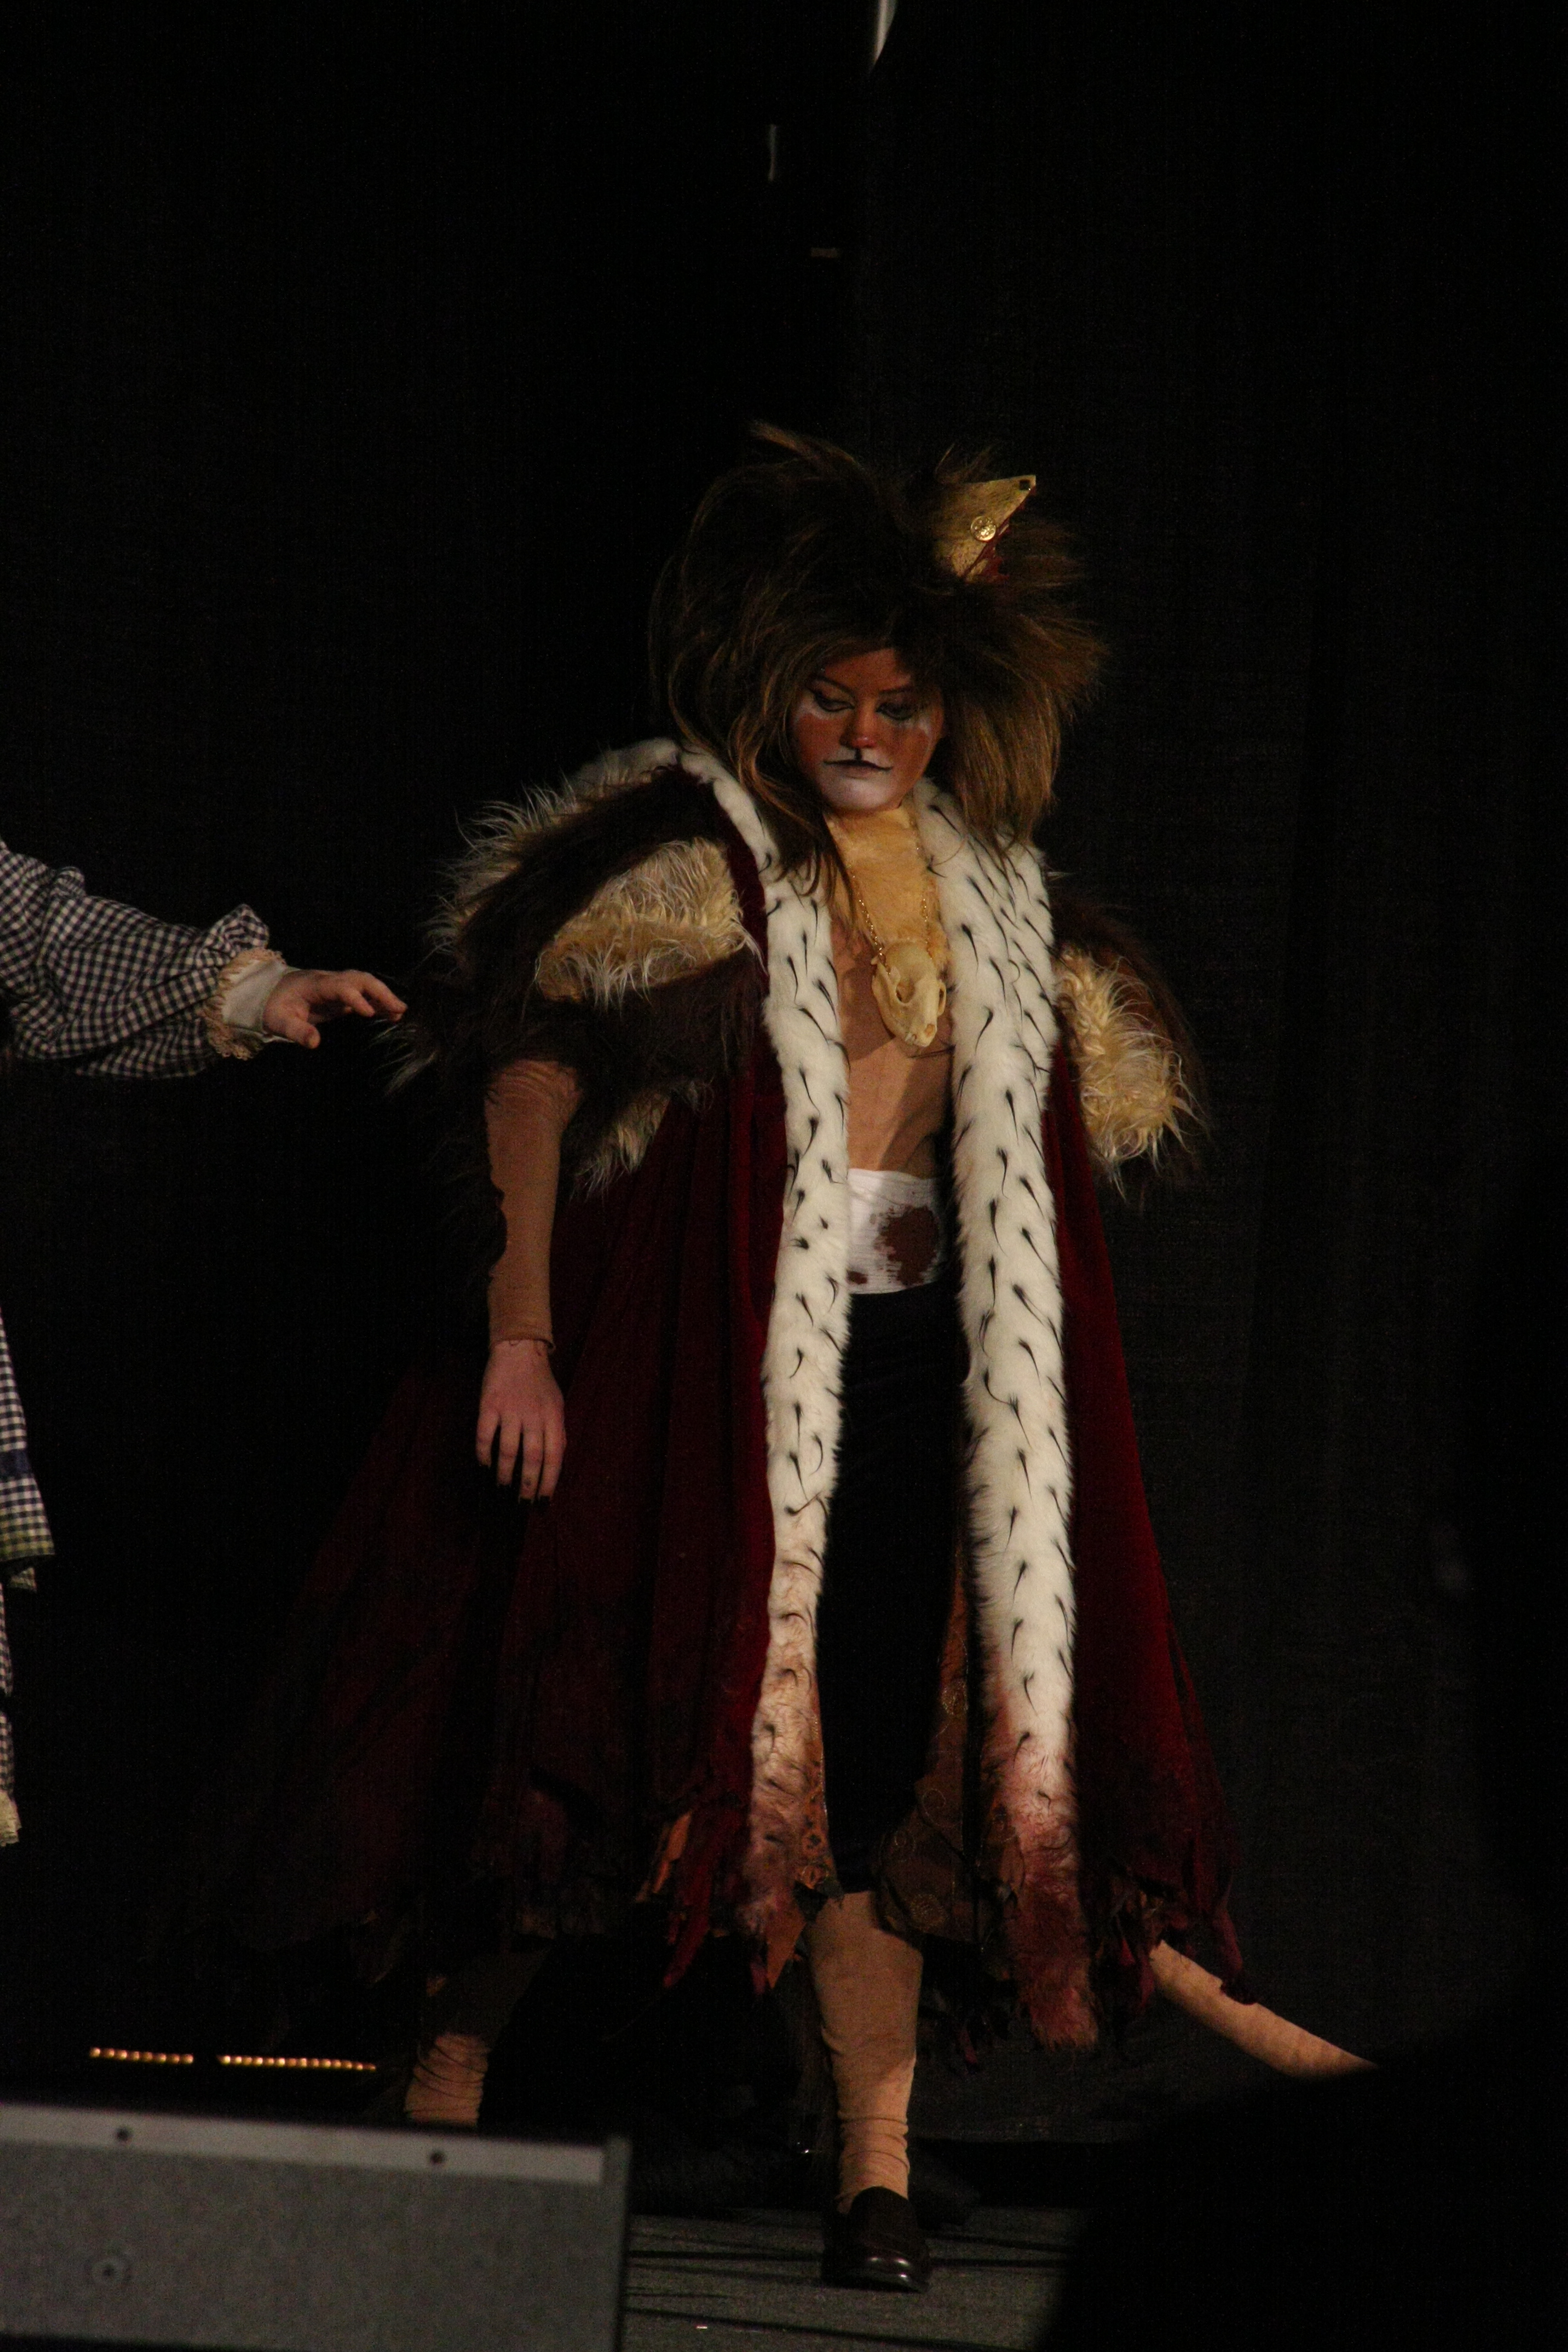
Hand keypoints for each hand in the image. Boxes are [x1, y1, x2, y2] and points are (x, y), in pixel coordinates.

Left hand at [262, 968, 406, 1047]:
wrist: (266, 995)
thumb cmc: (272, 1008)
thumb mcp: (279, 1022)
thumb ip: (297, 1031)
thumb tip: (315, 1043)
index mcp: (315, 984)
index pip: (340, 986)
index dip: (355, 998)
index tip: (369, 1013)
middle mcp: (330, 980)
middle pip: (359, 978)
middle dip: (380, 992)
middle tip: (399, 1009)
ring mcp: (336, 986)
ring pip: (365, 983)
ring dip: (383, 995)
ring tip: (401, 1011)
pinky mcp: (340, 995)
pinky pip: (363, 994)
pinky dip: (378, 1002)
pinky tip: (391, 1014)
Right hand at [476, 1339, 565, 1498]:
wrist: (519, 1349)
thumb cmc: (540, 1382)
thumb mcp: (557, 1404)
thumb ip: (556, 1432)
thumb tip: (554, 1465)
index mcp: (554, 1416)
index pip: (555, 1456)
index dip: (549, 1481)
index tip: (542, 1502)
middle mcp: (534, 1414)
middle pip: (533, 1457)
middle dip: (527, 1485)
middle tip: (522, 1504)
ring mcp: (511, 1409)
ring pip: (508, 1450)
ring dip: (505, 1474)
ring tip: (502, 1491)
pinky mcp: (489, 1404)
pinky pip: (485, 1435)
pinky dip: (483, 1454)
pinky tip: (483, 1468)